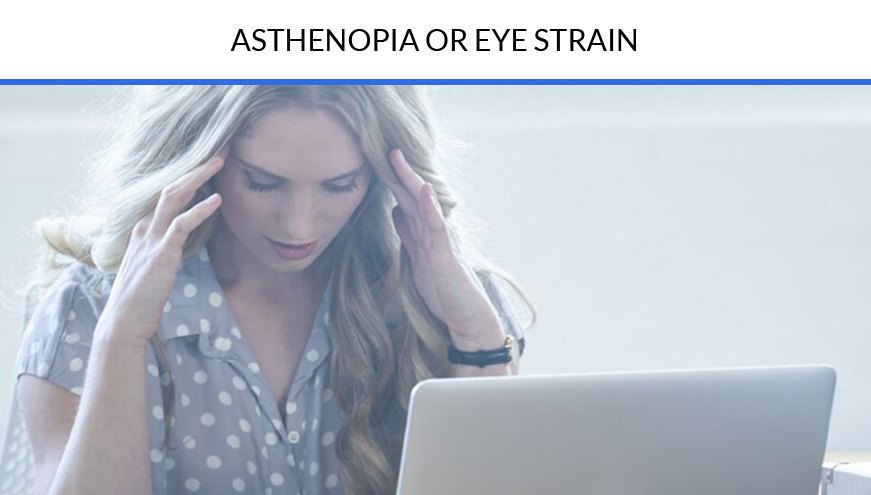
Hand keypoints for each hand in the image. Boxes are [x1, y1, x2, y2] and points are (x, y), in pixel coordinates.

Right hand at [97, 147, 228, 344]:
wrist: (124, 321)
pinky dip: (200, 209)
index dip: (188, 175)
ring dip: (198, 176)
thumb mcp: (154, 264)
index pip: (166, 193)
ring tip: (220, 161)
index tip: (209, 161)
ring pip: (173, 196)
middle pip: (171, 185)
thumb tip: (184, 238)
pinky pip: (181, 225)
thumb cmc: (142, 296)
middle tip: (221, 150)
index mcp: (143, 228)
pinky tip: (218, 199)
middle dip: (195, 166)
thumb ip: (166, 247)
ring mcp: (151, 239)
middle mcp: (145, 227)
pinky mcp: (161, 253)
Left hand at [378, 148, 501, 340]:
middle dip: (398, 171)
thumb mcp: (418, 258)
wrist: (466, 317)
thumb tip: (395, 211)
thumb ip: (409, 234)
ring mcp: (442, 242)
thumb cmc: (444, 289)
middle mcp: (434, 231)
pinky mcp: (446, 257)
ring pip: (424, 205)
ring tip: (398, 158)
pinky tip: (425, 191)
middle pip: (413, 196)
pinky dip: (431, 208)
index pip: (406, 200)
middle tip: (384, 146)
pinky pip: (438, 229)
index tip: (377, 158)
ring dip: (411, 180)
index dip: (392, 180)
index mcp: (425, 231)